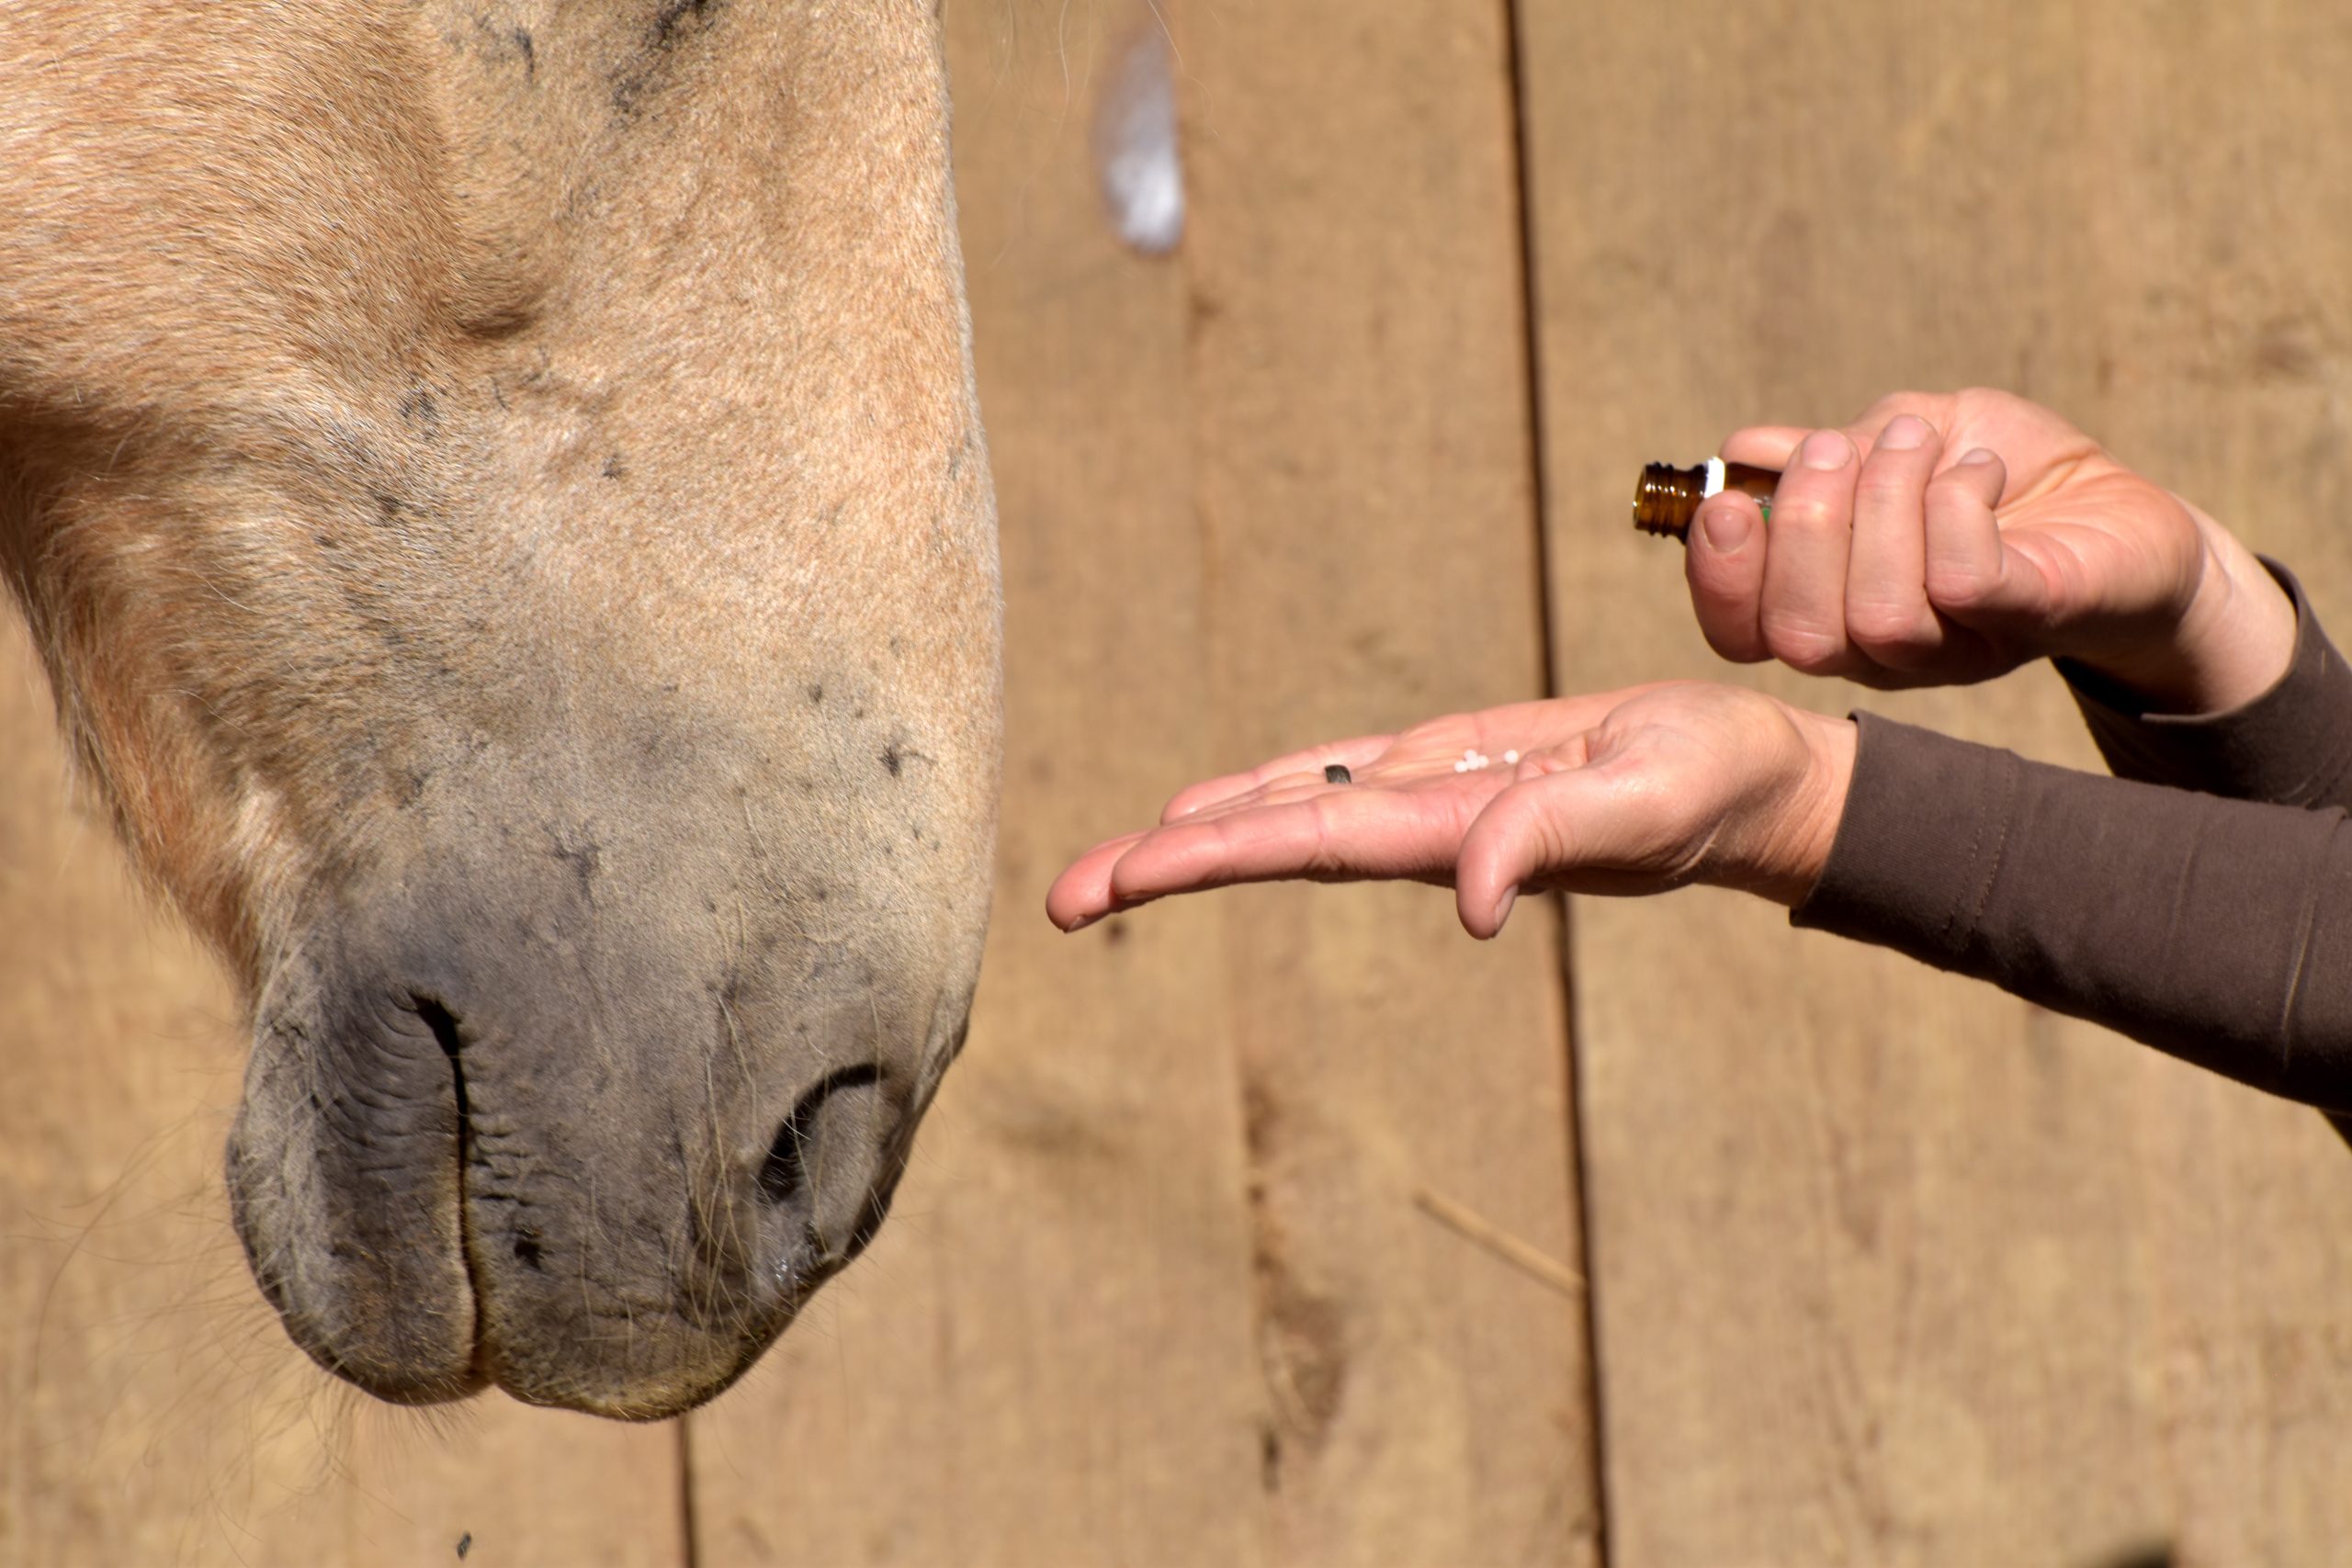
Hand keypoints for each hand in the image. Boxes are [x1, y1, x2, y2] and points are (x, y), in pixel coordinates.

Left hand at [1045, 683, 1856, 936]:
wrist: (1750, 780)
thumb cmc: (1712, 788)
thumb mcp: (1643, 801)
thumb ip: (1552, 838)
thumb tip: (1469, 907)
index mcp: (1452, 836)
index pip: (1303, 843)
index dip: (1205, 858)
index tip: (1118, 882)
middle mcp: (1423, 826)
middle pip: (1269, 841)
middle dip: (1164, 867)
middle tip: (1061, 900)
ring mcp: (1434, 798)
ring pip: (1294, 811)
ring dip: (1200, 837)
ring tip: (1106, 869)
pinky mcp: (1457, 764)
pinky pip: (1343, 777)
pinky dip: (1272, 788)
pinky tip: (1216, 805)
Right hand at [1684, 389, 2294, 711]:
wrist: (2126, 511)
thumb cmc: (2002, 478)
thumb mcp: (1894, 442)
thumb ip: (1819, 455)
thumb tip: (1742, 453)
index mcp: (1831, 608)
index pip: (1741, 632)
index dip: (1718, 577)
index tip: (1726, 502)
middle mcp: (1882, 648)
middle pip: (1799, 633)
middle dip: (1805, 527)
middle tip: (1839, 447)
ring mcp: (1956, 646)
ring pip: (1878, 613)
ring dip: (1886, 501)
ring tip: (1919, 441)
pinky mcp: (2028, 617)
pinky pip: (1963, 582)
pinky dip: (1953, 506)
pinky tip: (1976, 472)